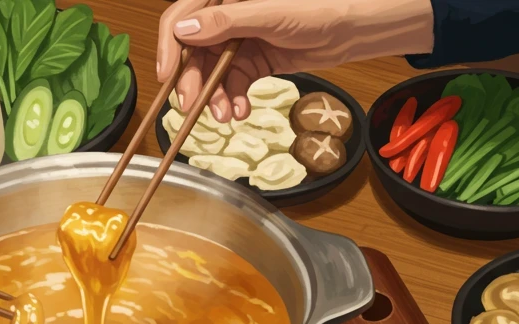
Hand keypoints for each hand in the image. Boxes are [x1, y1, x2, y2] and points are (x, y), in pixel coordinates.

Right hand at [157, 0, 433, 121]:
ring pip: (211, 72)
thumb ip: (225, 22)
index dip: (169, 47)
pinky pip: (231, 84)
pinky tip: (240, 111)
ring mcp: (239, 39)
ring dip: (213, 98)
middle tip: (194, 107)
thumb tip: (184, 29)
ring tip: (224, 116)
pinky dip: (232, 100)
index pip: (181, 16)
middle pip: (193, 51)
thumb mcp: (268, 14)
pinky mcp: (252, 59)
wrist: (352, 28)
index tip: (166, 76)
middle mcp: (227, 15)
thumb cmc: (319, 8)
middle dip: (192, 82)